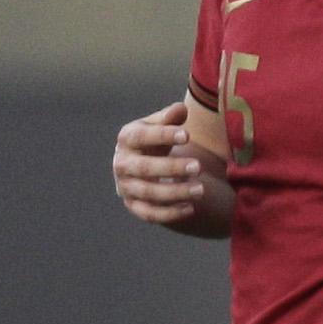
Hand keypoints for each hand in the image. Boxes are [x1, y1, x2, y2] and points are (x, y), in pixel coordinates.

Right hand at [112, 104, 229, 235]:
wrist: (142, 165)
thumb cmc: (155, 140)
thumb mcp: (161, 125)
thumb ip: (170, 117)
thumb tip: (180, 109)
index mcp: (126, 139)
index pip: (141, 137)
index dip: (163, 135)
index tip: (187, 135)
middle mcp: (121, 163)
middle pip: (144, 168)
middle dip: (172, 168)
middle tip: (198, 166)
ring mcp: (126, 187)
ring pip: (148, 193)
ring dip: (175, 192)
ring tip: (201, 189)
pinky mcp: (134, 206)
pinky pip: (150, 214)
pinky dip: (170, 213)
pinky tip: (191, 208)